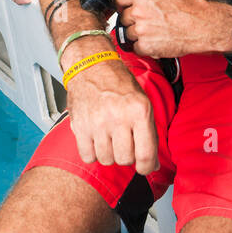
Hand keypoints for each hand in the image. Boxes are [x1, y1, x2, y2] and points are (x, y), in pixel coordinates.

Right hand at [66, 57, 159, 174]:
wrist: (91, 66)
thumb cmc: (119, 84)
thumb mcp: (143, 103)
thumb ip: (149, 133)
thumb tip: (151, 164)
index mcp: (140, 111)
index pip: (145, 154)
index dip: (146, 167)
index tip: (144, 167)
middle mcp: (119, 117)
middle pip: (125, 160)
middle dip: (127, 156)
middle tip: (124, 143)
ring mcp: (98, 123)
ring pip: (106, 160)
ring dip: (109, 154)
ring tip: (109, 138)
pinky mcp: (80, 126)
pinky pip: (88, 156)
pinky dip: (92, 153)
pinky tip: (96, 140)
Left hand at [114, 0, 230, 57]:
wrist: (203, 24)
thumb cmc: (189, 2)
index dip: (127, 2)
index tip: (135, 5)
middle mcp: (139, 12)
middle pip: (123, 17)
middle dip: (134, 17)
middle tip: (150, 16)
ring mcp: (142, 30)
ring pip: (128, 33)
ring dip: (138, 32)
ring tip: (154, 27)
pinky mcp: (147, 46)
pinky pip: (136, 47)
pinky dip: (144, 45)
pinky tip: (155, 37)